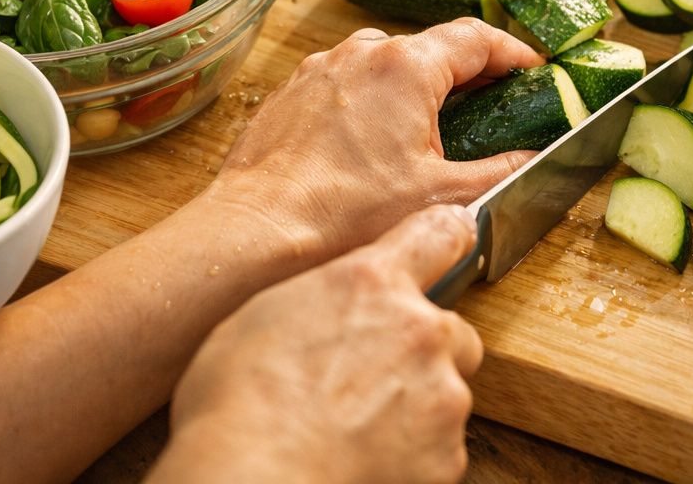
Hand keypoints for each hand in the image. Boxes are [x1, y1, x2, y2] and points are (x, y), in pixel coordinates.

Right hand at [152, 205, 485, 483]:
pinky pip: (440, 449)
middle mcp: (419, 330)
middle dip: (424, 350)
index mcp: (372, 283)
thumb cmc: (238, 403)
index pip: (439, 233)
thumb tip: (330, 306)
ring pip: (447, 393)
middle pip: (451, 330)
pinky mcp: (446, 457)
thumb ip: (322, 297)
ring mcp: (440, 396)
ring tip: (357, 425)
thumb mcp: (263, 314)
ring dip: (417, 405)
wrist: (255, 477)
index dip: (448, 235)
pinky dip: (413, 454)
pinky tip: (365, 456)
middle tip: (373, 376)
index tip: (454, 238)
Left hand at [215, 17, 543, 259]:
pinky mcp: (290, 94)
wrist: (259, 230)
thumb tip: (534, 158)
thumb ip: (500, 171)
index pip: (476, 38)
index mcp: (406, 66)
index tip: (533, 67)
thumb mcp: (442, 197)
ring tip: (434, 127)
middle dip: (466, 72)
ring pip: (383, 64)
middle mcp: (360, 54)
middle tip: (495, 100)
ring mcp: (319, 69)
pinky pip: (345, 84)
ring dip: (415, 86)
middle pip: (429, 47)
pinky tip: (375, 143)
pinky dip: (371, 101)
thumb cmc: (346, 214)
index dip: (513, 51)